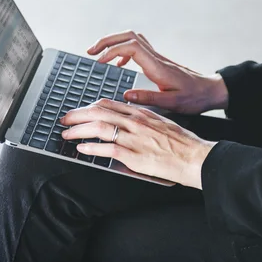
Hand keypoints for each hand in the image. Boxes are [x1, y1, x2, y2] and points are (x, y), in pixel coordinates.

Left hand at [59, 98, 215, 187]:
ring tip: (66, 134)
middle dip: (78, 116)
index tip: (80, 111)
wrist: (195, 156)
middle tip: (65, 120)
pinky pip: (107, 149)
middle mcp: (136, 122)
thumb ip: (144, 121)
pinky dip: (91, 148)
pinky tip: (81, 149)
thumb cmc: (182, 143)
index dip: (89, 107)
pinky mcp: (135, 155)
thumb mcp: (162, 123)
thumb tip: (128, 122)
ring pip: (99, 128)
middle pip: (99, 113)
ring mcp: (135, 138)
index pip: (109, 104)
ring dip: (78, 131)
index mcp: (142, 113)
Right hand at [87, 30, 227, 113]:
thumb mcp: (172, 103)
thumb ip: (149, 99)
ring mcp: (157, 58)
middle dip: (107, 40)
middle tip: (91, 51)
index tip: (99, 61)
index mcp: (157, 67)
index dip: (112, 50)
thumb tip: (126, 95)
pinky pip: (137, 47)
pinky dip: (123, 51)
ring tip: (98, 54)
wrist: (209, 91)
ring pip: (132, 38)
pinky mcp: (158, 61)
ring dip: (114, 42)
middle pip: (129, 36)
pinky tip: (119, 65)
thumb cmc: (194, 97)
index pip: (131, 47)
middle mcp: (156, 58)